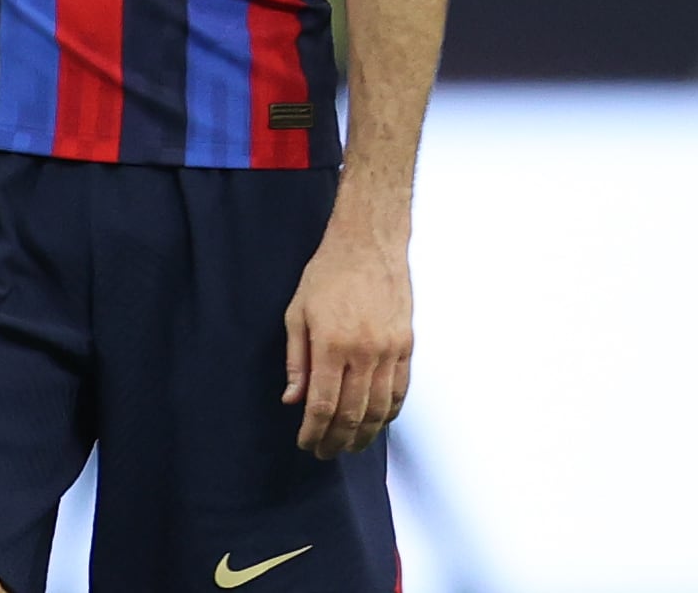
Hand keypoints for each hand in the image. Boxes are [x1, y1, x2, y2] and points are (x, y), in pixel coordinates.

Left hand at [280, 203, 412, 457]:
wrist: (368, 245)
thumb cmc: (327, 275)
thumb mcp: (297, 312)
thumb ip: (296, 360)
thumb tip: (292, 400)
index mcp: (331, 345)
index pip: (322, 405)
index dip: (313, 432)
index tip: (306, 444)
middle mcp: (363, 353)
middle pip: (352, 414)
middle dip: (336, 440)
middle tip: (324, 452)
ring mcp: (389, 352)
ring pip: (379, 410)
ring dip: (364, 435)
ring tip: (349, 446)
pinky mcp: (406, 347)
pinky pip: (399, 392)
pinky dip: (388, 414)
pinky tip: (376, 423)